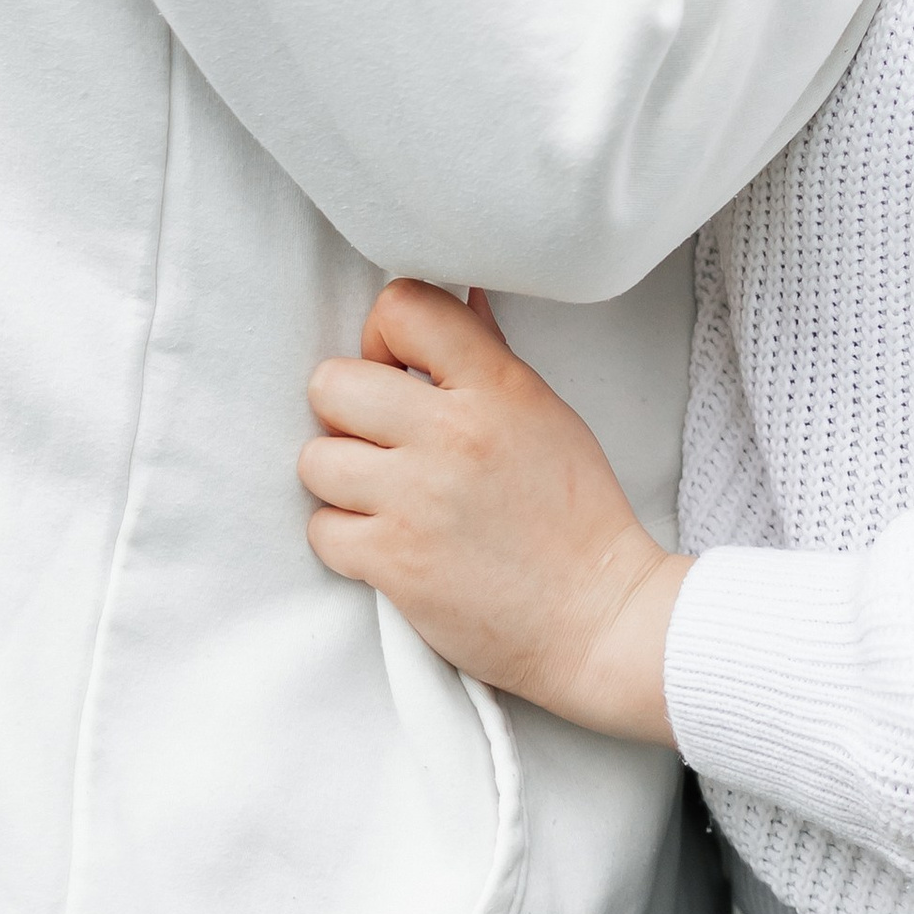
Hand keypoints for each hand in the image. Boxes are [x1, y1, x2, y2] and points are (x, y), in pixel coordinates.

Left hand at [300, 282, 686, 746]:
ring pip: (315, 458)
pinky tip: (383, 541)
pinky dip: (344, 538)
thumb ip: (490, 356)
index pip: (401, 307)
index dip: (383, 338)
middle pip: (332, 383)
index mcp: (495, 386)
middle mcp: (451, 434)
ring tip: (381, 494)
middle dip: (347, 411)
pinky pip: (321, 529)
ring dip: (340, 478)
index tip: (399, 373)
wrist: (598, 617)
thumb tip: (460, 295)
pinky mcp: (395, 563)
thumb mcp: (546, 414)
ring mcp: (418, 499)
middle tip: (380, 439)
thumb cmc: (577, 515)